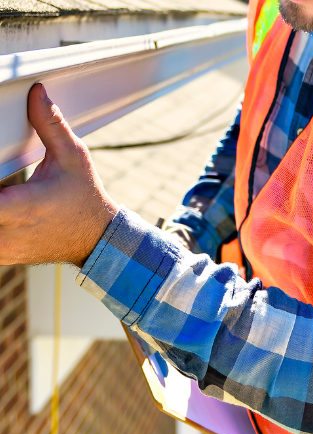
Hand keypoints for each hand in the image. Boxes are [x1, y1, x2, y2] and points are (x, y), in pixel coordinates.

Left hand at [0, 83, 117, 267]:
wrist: (97, 240)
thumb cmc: (86, 200)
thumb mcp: (74, 157)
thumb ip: (50, 125)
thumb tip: (37, 93)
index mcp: (21, 208)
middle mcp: (8, 233)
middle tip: (4, 182)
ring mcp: (3, 248)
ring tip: (7, 192)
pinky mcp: (2, 255)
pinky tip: (6, 208)